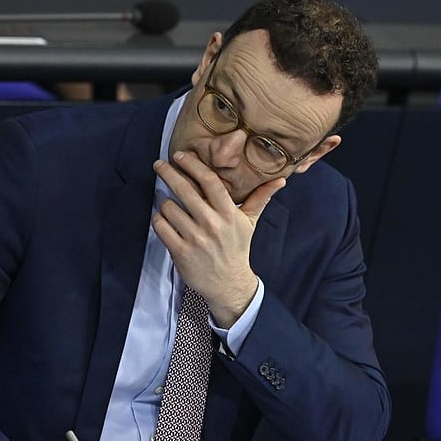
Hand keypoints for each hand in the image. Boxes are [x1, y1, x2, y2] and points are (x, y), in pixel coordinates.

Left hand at [152, 150, 284, 326]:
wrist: (228, 284)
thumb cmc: (237, 249)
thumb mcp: (250, 223)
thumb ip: (260, 198)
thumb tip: (281, 180)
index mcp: (229, 214)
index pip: (210, 182)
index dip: (193, 165)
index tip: (180, 155)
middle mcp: (212, 224)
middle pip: (185, 190)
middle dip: (168, 173)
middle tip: (159, 164)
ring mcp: (195, 238)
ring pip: (169, 207)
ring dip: (163, 201)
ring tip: (166, 200)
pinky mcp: (180, 252)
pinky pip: (161, 227)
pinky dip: (158, 219)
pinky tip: (163, 218)